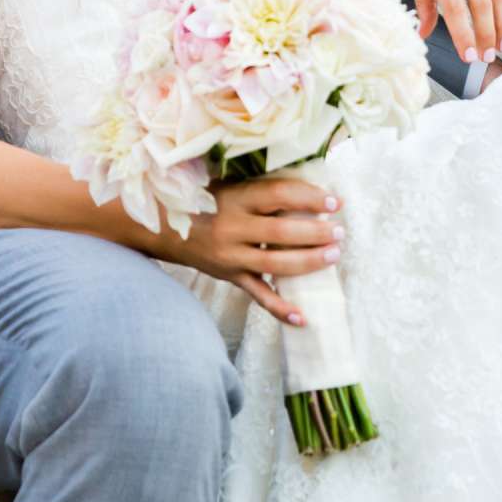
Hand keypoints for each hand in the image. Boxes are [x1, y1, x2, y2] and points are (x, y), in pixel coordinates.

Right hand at [151, 177, 343, 326]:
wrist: (161, 226)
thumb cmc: (203, 199)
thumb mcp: (227, 184)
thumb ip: (260, 187)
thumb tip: (310, 185)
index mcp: (234, 198)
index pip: (278, 195)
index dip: (309, 198)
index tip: (334, 202)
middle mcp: (232, 228)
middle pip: (281, 233)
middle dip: (316, 234)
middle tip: (340, 232)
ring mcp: (230, 256)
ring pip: (275, 264)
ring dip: (309, 262)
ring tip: (333, 255)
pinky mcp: (229, 277)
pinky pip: (258, 295)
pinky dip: (280, 308)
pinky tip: (303, 317)